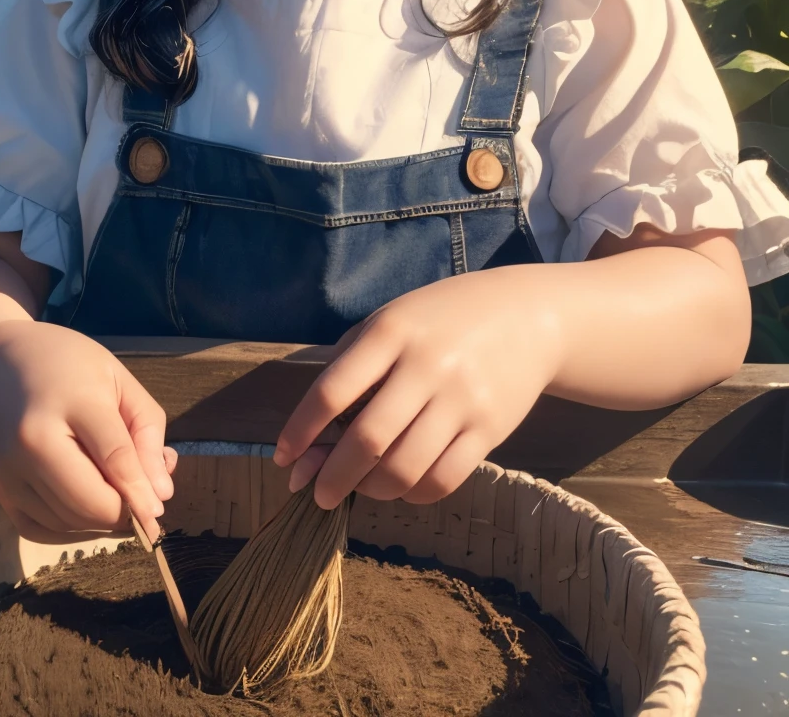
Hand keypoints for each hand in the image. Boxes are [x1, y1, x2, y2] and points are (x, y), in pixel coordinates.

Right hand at [0, 320, 176, 540]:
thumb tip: (160, 494)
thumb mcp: (119, 381)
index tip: (158, 512)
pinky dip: (72, 529)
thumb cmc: (68, 366)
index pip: (114, 457)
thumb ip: (145, 432)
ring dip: (101, 522)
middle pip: (87, 501)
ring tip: (117, 496)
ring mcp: (11, 469)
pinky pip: (42, 531)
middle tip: (142, 508)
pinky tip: (89, 509)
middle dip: (122, 514)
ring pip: (68, 522)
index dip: (141, 492)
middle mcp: (33, 440)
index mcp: (72, 401)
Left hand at [273, 268, 560, 509]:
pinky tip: (401, 486)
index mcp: (391, 333)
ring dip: (371, 490)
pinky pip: (442, 480)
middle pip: (366, 439)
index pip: (332, 390)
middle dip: (332, 476)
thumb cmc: (440, 321)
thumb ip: (349, 368)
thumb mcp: (391, 322)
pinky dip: (412, 494)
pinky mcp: (490, 430)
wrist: (526, 317)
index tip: (284, 459)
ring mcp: (461, 400)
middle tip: (316, 493)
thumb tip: (310, 438)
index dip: (300, 431)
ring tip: (360, 488)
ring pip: (403, 468)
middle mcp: (425, 366)